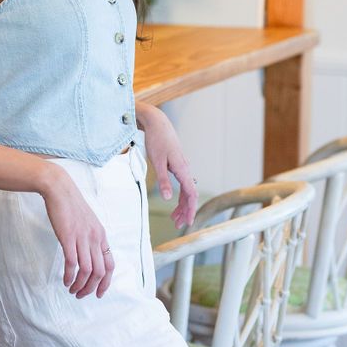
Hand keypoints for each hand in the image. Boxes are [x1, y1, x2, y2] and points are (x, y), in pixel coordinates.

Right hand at [38, 164, 114, 298]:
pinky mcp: (68, 237)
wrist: (60, 189)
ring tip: (73, 291)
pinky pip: (72, 263)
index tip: (98, 293)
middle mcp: (95, 238)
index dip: (106, 282)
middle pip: (100, 272)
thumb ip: (91, 237)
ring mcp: (82, 238)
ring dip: (80, 285)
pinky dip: (70, 276)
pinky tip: (65, 281)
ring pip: (87, 270)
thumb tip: (90, 255)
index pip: (110, 264)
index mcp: (101, 235)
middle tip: (81, 295)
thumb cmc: (71, 205)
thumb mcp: (88, 222)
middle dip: (91, 288)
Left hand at [139, 105, 197, 229]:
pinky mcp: (177, 164)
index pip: (191, 194)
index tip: (187, 223)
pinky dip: (178, 194)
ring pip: (185, 189)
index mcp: (182, 169)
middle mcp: (185, 169)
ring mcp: (182, 166)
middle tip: (177, 224)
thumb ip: (163, 181)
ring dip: (181, 204)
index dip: (190, 209)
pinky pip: (182, 183)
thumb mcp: (157, 162)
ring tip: (173, 217)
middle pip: (189, 194)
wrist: (157, 122)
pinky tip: (173, 199)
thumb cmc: (156, 140)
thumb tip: (168, 199)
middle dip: (184, 210)